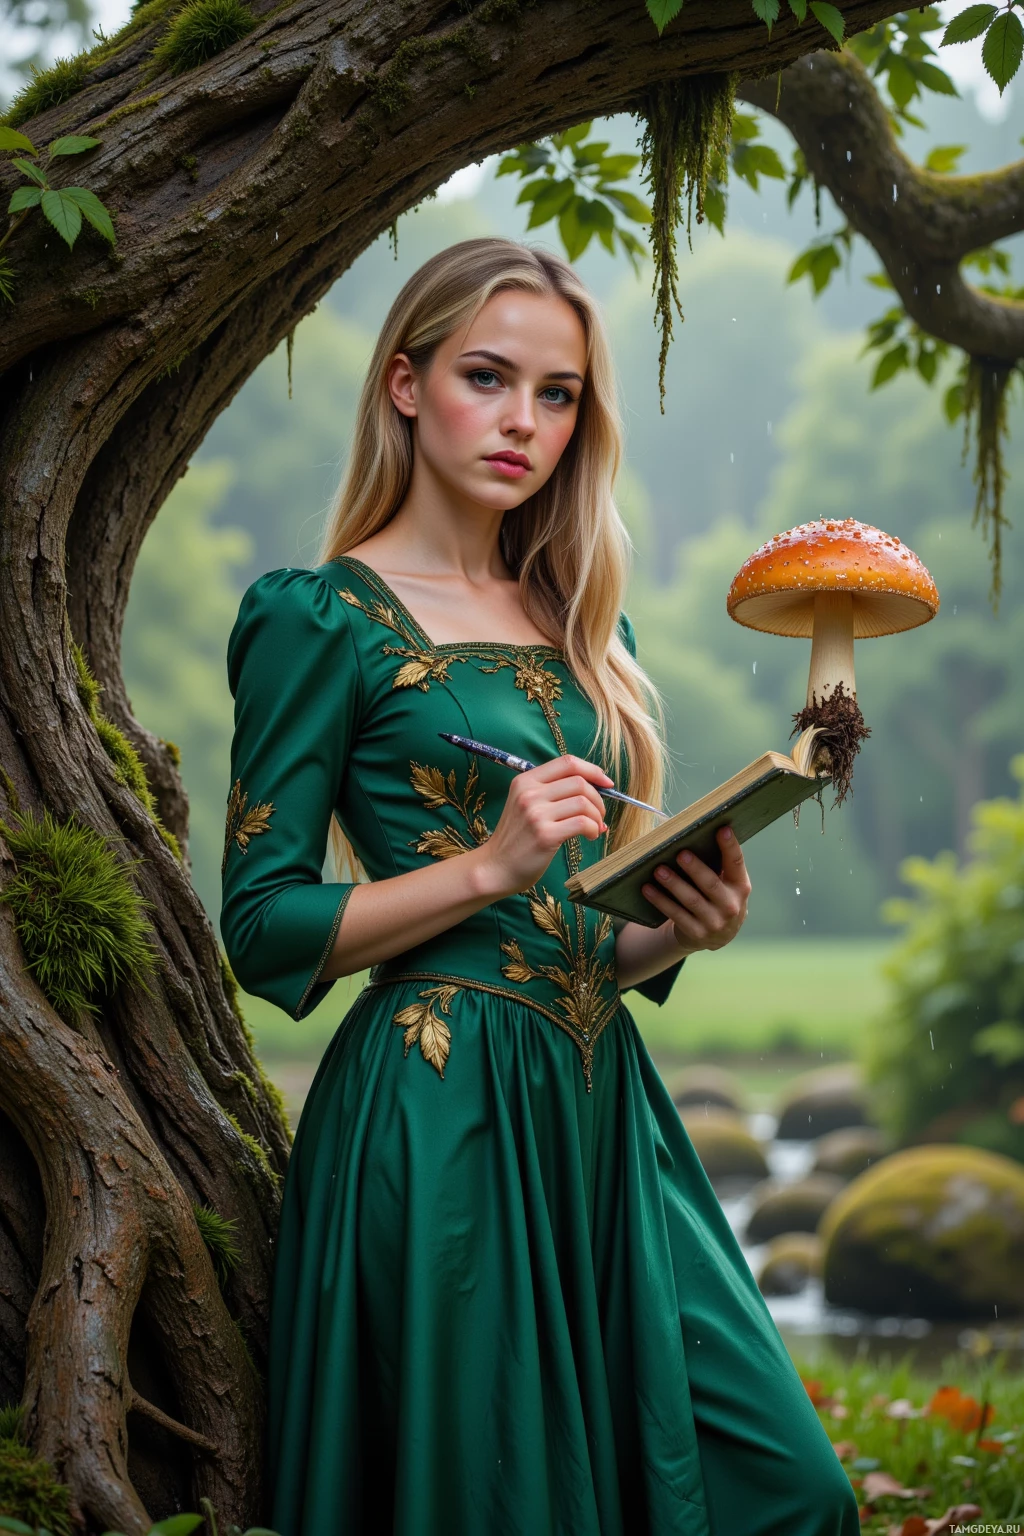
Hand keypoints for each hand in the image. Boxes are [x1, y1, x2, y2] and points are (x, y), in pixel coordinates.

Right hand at [470, 754, 610, 898]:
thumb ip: (552, 792)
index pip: (567, 762)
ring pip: (583, 802)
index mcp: (525, 780)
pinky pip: (582, 823)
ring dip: (596, 816)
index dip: (593, 770)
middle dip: (598, 798)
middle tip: (599, 815)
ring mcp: (536, 814)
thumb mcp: (526, 805)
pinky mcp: (544, 835)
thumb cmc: (516, 838)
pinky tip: (589, 836)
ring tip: (594, 828)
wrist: (495, 867)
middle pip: (579, 782)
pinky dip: (593, 829)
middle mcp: (529, 793)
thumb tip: (595, 789)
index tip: (606, 783)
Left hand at [640, 825, 750, 954]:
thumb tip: (690, 834)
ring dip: (674, 884)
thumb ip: (717, 864)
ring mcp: (714, 922)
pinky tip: (647, 889)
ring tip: (659, 870)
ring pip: (691, 900)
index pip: (736, 862)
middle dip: (695, 869)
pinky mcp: (696, 933)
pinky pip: (676, 914)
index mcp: (740, 886)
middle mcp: (731, 905)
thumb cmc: (718, 897)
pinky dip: (660, 901)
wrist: (718, 936)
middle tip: (680, 854)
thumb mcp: (727, 884)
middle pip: (711, 883)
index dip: (730, 846)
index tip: (722, 829)